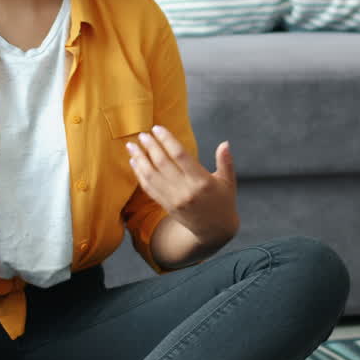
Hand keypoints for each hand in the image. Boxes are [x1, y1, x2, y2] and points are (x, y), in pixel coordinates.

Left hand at [126, 126, 237, 240]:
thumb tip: (225, 143)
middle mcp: (186, 191)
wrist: (214, 231)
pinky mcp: (166, 206)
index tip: (157, 128)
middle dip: (150, 147)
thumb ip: (225, 161)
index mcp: (202, 181)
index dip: (167, 140)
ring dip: (139, 159)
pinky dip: (139, 174)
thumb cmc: (223, 202)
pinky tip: (134, 162)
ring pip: (151, 176)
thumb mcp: (228, 182)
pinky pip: (149, 188)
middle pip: (162, 164)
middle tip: (142, 134)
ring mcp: (174, 199)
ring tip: (131, 146)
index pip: (180, 155)